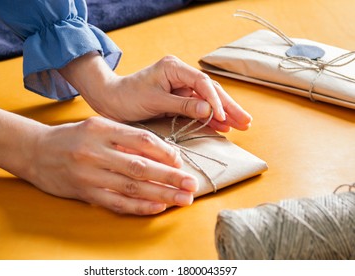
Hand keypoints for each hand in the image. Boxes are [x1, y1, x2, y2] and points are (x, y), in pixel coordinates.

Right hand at [0, 102, 196, 214]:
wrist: (35, 151)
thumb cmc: (72, 137)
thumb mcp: (97, 126)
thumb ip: (125, 138)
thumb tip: (161, 153)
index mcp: (101, 129)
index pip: (141, 140)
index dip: (164, 152)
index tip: (180, 162)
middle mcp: (95, 152)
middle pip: (141, 167)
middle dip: (170, 178)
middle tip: (191, 185)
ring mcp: (89, 175)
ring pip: (132, 187)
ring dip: (161, 195)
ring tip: (182, 199)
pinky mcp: (85, 193)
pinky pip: (116, 202)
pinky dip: (139, 207)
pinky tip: (157, 208)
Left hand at [59, 52, 251, 131]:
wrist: (110, 100)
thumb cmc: (127, 97)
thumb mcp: (154, 101)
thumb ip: (182, 105)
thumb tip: (209, 109)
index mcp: (174, 68)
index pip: (202, 83)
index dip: (215, 100)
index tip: (223, 117)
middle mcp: (180, 74)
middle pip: (210, 90)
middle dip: (228, 106)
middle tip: (246, 121)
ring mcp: (179, 86)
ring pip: (207, 99)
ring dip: (223, 113)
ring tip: (241, 125)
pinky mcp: (177, 97)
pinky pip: (197, 107)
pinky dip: (209, 117)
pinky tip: (222, 125)